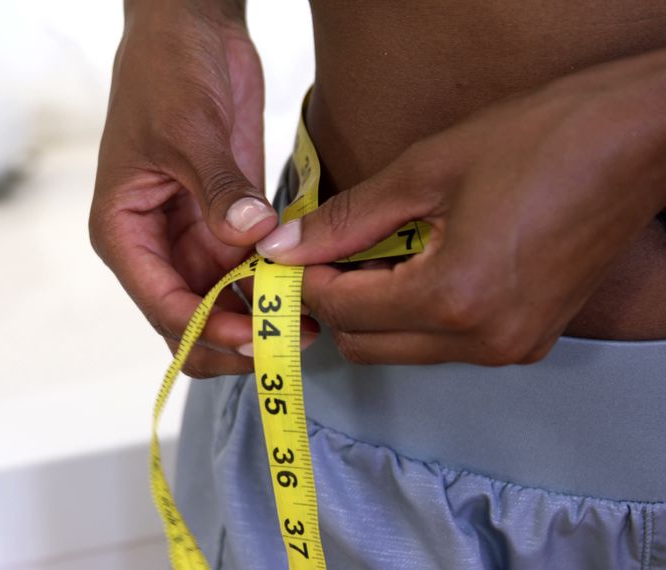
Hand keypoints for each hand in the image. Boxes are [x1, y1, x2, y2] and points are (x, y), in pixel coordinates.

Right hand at [91, 2, 296, 377]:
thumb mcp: (188, 130)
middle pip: (190, 319)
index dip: (208, 329)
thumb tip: (250, 238)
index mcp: (124, 231)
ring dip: (260, 316)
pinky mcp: (228, 221)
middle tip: (289, 339)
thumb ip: (219, 188)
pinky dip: (275, 285)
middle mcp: (155, 245)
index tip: (257, 335)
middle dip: (234, 336)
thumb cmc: (164, 73)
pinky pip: (249, 271)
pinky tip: (311, 288)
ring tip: (310, 321)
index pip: (162, 304)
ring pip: (223, 303)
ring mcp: (193, 236)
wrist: (190, 29)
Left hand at [257, 53, 665, 364]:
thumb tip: (286, 245)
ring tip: (377, 246)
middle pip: (366, 345)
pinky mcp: (528, 338)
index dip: (301, 281)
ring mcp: (511, 346)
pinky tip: (419, 260)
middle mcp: (483, 340)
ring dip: (375, 307)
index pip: (343, 310)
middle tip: (325, 249)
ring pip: (403, 348)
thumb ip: (346, 218)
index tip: (283, 254)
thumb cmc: (540, 141)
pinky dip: (415, 312)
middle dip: (334, 300)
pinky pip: (444, 342)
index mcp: (453, 300)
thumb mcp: (425, 170)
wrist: (637, 141)